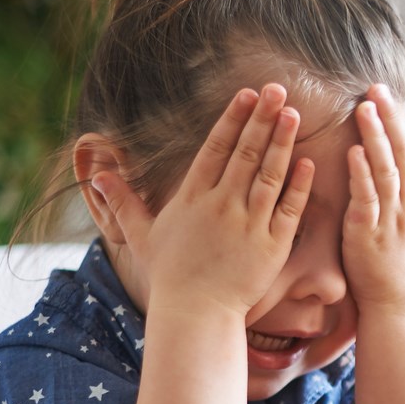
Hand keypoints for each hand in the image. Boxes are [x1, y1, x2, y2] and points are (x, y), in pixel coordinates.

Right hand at [91, 84, 312, 318]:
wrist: (196, 313)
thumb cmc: (171, 276)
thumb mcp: (142, 236)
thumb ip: (124, 202)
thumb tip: (97, 175)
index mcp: (193, 197)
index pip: (216, 148)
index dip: (233, 118)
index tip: (247, 94)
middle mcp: (222, 205)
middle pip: (245, 153)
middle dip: (262, 118)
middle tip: (278, 90)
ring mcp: (249, 224)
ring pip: (269, 174)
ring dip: (282, 142)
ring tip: (294, 114)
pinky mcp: (272, 245)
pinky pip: (289, 209)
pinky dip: (299, 185)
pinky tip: (308, 162)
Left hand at [343, 85, 404, 312]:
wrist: (399, 302)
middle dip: (395, 119)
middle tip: (379, 88)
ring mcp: (391, 218)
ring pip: (386, 170)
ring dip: (376, 138)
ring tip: (364, 108)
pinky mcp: (368, 232)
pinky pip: (366, 198)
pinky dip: (360, 175)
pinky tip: (352, 152)